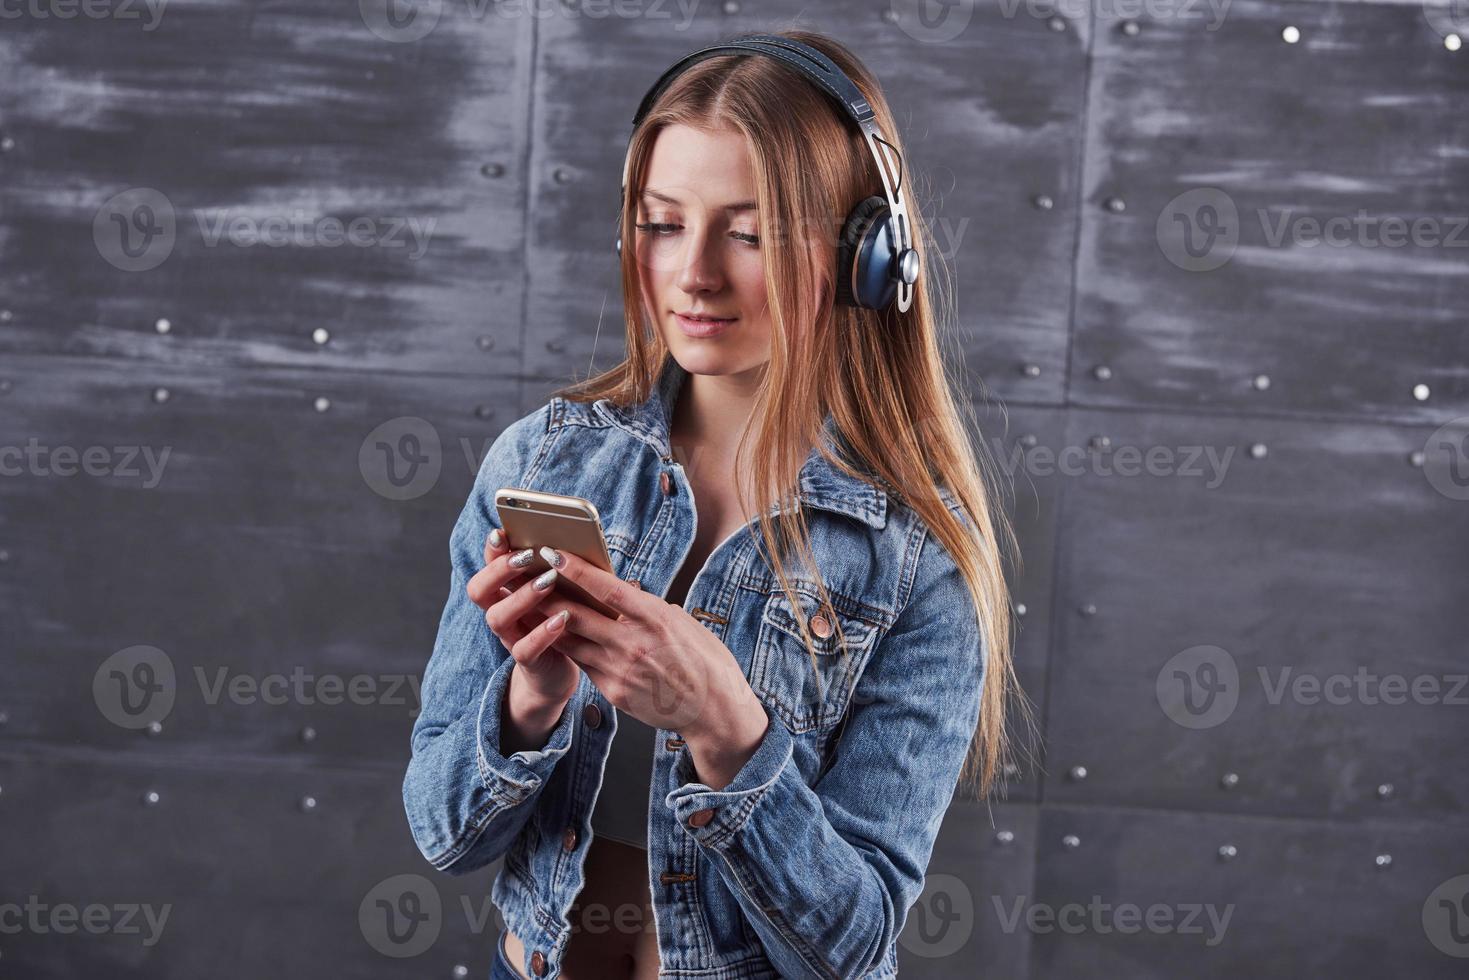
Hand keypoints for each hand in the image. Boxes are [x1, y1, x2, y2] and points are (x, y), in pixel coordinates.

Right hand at [465, 528, 581, 707]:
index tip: (502, 532)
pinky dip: (541, 633)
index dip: (491, 550)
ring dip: (522, 596)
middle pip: (479, 590)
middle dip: (499, 570)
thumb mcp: (560, 591)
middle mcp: (501, 613)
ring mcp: (511, 638)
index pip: (486, 566)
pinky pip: (524, 649)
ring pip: (497, 618)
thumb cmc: (563, 620)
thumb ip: (557, 570)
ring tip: (549, 581)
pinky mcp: (529, 662)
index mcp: (506, 592)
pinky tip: (561, 619)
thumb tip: (577, 538)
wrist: (563, 670)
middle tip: (526, 556)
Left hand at [531, 545, 763, 743]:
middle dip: (548, 594)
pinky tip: (554, 635)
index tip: (553, 554)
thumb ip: (649, 608)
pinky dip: (568, 647)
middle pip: (578, 614)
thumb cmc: (704, 660)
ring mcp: (620, 669)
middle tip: (527, 577)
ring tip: (529, 604)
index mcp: (655, 618)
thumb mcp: (682, 623)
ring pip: (572, 640)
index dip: (576, 570)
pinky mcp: (613, 690)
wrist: (713, 710)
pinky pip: (584, 663)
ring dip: (548, 621)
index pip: (607, 588)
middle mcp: (633, 642)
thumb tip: (625, 592)